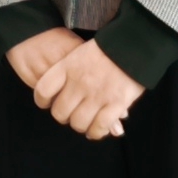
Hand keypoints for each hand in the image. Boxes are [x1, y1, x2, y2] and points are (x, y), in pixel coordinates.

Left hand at [16, 31, 139, 141]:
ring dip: (80, 126)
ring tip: (85, 123)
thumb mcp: (80, 52)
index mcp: (68, 67)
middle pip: (60, 112)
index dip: (42, 100)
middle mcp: (80, 83)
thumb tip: (57, 91)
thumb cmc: (107, 47)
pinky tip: (96, 131)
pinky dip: (96, 132)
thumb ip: (69, 71)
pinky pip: (99, 127)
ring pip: (79, 123)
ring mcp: (98, 95)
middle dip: (63, 117)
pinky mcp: (116, 104)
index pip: (43, 90)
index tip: (47, 103)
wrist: (135, 44)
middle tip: (70, 114)